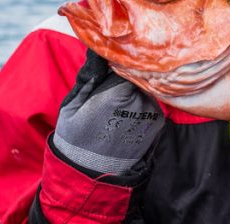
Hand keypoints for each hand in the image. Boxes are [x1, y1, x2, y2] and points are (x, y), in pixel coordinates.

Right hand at [52, 50, 163, 175]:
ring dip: (137, 89)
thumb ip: (88, 80)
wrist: (92, 172)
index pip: (127, 64)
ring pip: (147, 88)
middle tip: (116, 79)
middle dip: (129, 74)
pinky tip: (129, 111)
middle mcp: (139, 102)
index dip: (121, 61)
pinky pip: (152, 102)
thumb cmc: (76, 138)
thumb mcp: (71, 106)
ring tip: (121, 100)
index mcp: (116, 95)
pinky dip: (143, 102)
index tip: (114, 60)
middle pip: (139, 75)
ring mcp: (151, 113)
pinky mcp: (158, 123)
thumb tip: (98, 57)